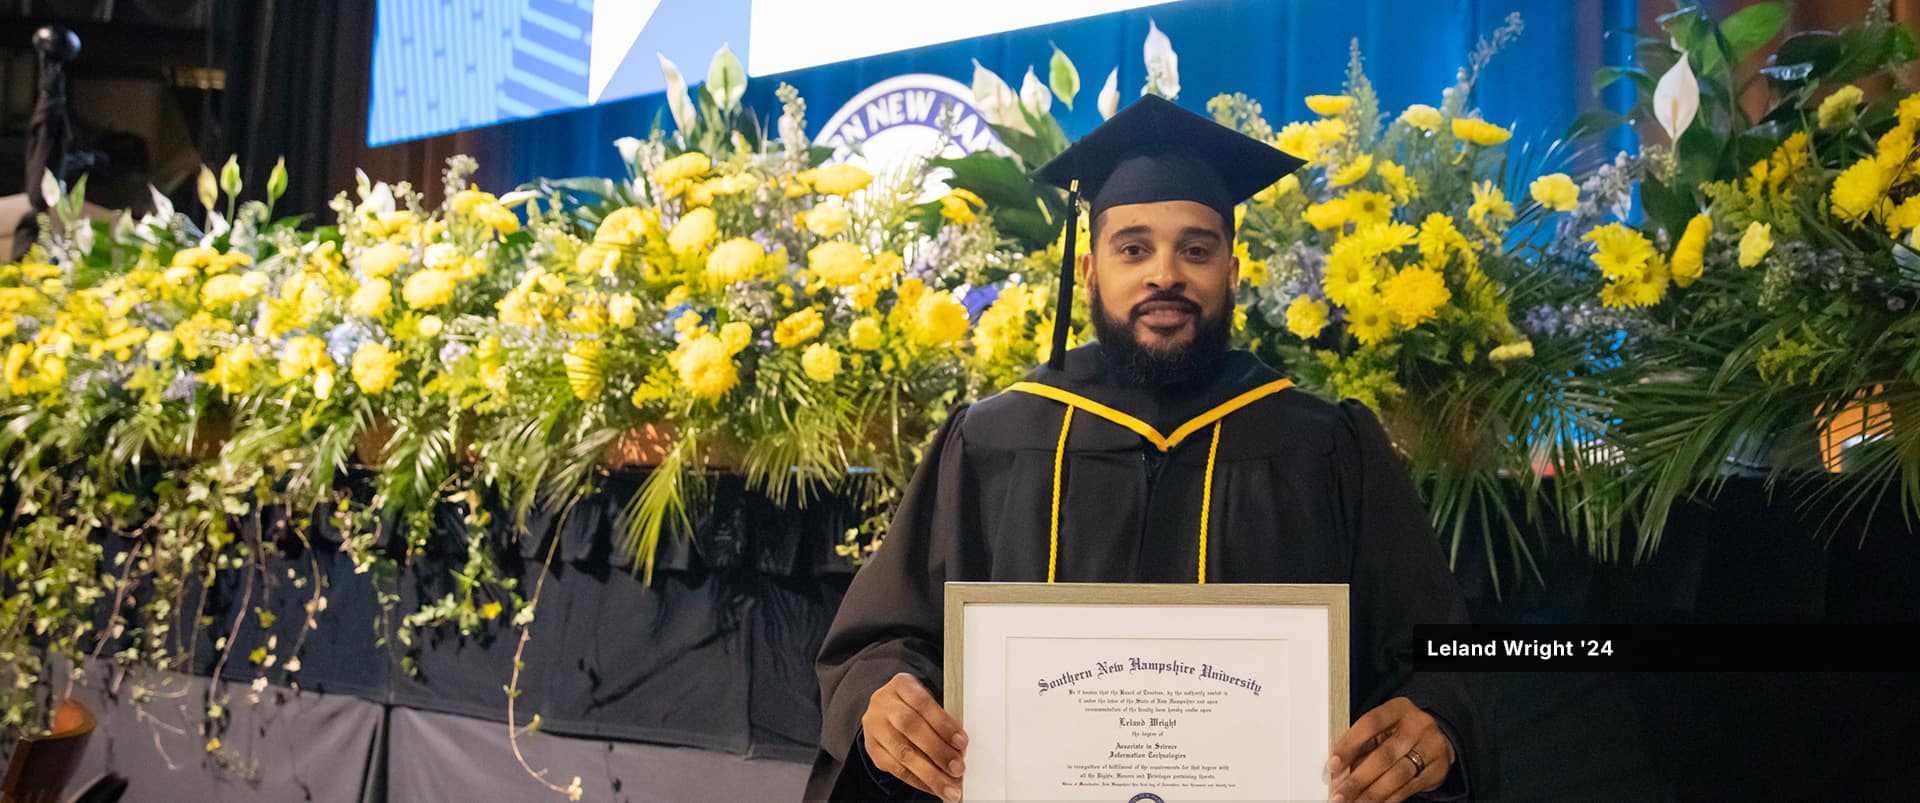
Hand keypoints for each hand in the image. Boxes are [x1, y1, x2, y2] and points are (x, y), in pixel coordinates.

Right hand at [861, 672, 968, 800]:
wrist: (885, 709)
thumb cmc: (913, 705)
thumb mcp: (926, 700)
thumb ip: (940, 719)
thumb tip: (960, 749)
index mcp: (901, 685)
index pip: (922, 703)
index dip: (943, 724)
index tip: (962, 743)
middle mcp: (883, 704)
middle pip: (910, 727)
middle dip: (937, 751)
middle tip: (957, 768)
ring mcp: (874, 727)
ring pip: (902, 753)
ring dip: (929, 773)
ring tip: (949, 786)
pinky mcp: (872, 748)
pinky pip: (896, 769)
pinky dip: (918, 781)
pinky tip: (933, 787)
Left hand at [1325, 697, 1453, 802]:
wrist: (1438, 738)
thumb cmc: (1400, 732)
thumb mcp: (1383, 728)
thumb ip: (1363, 744)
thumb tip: (1339, 770)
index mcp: (1398, 708)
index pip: (1370, 724)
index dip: (1349, 745)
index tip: (1332, 765)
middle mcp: (1417, 726)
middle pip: (1384, 755)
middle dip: (1359, 779)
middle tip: (1340, 795)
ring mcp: (1431, 747)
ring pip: (1397, 775)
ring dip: (1372, 794)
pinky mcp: (1437, 769)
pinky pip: (1408, 788)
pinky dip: (1388, 799)